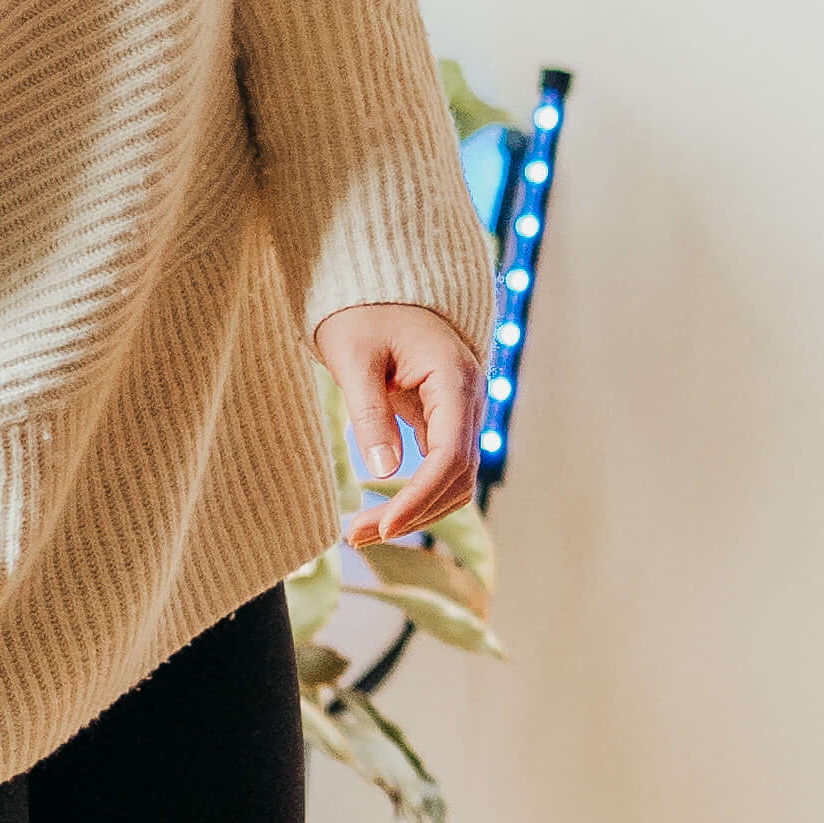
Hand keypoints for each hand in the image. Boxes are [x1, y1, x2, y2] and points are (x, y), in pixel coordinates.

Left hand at [318, 298, 487, 546]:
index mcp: (454, 379)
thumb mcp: (354, 357)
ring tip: (361, 531)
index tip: (383, 526)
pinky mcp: (444, 419)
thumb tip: (382, 472)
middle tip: (354, 536)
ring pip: (454, 480)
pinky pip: (442, 468)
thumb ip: (370, 411)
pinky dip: (417, 494)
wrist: (378, 286)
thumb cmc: (363, 313)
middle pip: (457, 477)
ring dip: (415, 511)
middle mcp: (469, 399)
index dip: (419, 497)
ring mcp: (461, 411)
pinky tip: (382, 511)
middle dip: (412, 512)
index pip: (450, 456)